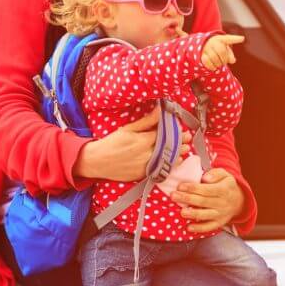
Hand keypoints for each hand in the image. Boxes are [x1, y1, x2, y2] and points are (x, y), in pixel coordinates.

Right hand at [74, 105, 190, 180]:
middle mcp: (146, 154)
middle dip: (180, 143)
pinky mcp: (142, 175)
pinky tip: (174, 162)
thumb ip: (146, 121)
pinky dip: (168, 166)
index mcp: (143, 140)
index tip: (183, 129)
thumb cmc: (112, 142)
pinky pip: (159, 170)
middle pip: (168, 148)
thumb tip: (160, 110)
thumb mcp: (128, 128)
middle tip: (188, 139)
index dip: (175, 132)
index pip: (164, 135)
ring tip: (185, 151)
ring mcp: (144, 166)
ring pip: (166, 161)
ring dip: (177, 156)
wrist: (97, 161)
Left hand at [169, 168, 244, 233]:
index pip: (207, 189)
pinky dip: (199, 228)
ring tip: (181, 212)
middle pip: (203, 201)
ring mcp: (221, 214)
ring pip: (205, 215)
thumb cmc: (227, 186)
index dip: (193, 188)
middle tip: (174, 196)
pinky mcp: (219, 223)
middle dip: (187, 199)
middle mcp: (223, 203)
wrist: (239, 200)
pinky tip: (189, 227)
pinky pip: (209, 227)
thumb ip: (215, 173)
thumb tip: (205, 178)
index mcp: (224, 189)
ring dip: (192, 214)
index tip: (181, 186)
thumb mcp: (225, 175)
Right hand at [201, 34, 244, 70]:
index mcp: (221, 39)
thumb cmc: (218, 48)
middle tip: (224, 62)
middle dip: (224, 59)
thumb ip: (230, 55)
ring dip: (218, 64)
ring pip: (213, 57)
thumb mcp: (225, 50)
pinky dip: (212, 67)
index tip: (242, 39)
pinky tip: (214, 68)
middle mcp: (213, 42)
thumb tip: (232, 61)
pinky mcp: (200, 54)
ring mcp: (206, 47)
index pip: (229, 39)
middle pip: (221, 51)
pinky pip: (206, 61)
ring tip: (219, 65)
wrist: (203, 46)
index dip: (236, 39)